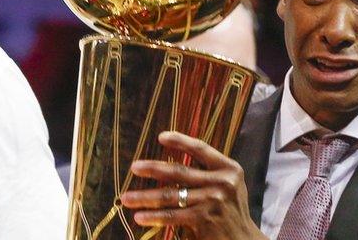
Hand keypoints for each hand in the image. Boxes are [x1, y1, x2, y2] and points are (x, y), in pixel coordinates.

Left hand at [121, 131, 266, 239]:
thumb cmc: (230, 211)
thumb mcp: (228, 185)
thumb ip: (207, 173)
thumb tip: (169, 166)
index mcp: (228, 168)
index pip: (201, 149)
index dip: (180, 141)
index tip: (161, 137)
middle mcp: (222, 182)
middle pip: (180, 171)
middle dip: (153, 169)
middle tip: (134, 167)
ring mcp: (213, 200)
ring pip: (171, 195)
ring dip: (145, 197)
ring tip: (127, 197)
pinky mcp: (203, 219)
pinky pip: (172, 215)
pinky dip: (154, 216)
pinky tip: (140, 217)